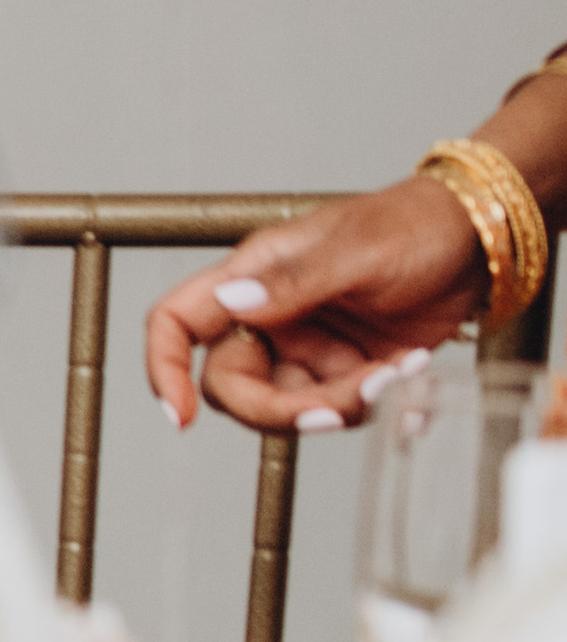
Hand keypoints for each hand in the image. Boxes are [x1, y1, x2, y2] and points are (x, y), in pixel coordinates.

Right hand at [151, 176, 489, 433]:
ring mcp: (310, 344)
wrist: (478, 242)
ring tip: (396, 374)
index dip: (164, 367)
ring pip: (292, 403)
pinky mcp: (350, 367)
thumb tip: (231, 303)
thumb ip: (291, 281)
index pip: (177, 322)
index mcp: (251, 276)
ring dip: (343, 404)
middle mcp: (270, 314)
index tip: (179, 415)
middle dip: (282, 408)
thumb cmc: (410, 226)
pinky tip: (408, 383)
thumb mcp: (353, 251)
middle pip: (234, 383)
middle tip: (337, 408)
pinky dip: (374, 407)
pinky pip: (342, 407)